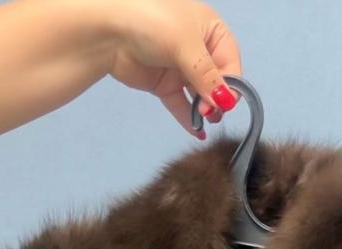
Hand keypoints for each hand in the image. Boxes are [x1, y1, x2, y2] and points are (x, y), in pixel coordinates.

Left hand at [104, 0, 240, 135]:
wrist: (110, 29)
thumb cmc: (154, 23)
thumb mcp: (187, 45)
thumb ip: (207, 76)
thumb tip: (226, 102)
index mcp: (211, 31)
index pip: (230, 62)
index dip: (231, 83)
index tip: (226, 102)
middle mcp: (199, 49)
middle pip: (216, 80)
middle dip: (216, 98)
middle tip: (211, 112)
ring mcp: (180, 68)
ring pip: (199, 94)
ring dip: (204, 109)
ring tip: (206, 120)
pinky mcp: (164, 84)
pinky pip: (180, 104)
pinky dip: (188, 118)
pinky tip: (197, 132)